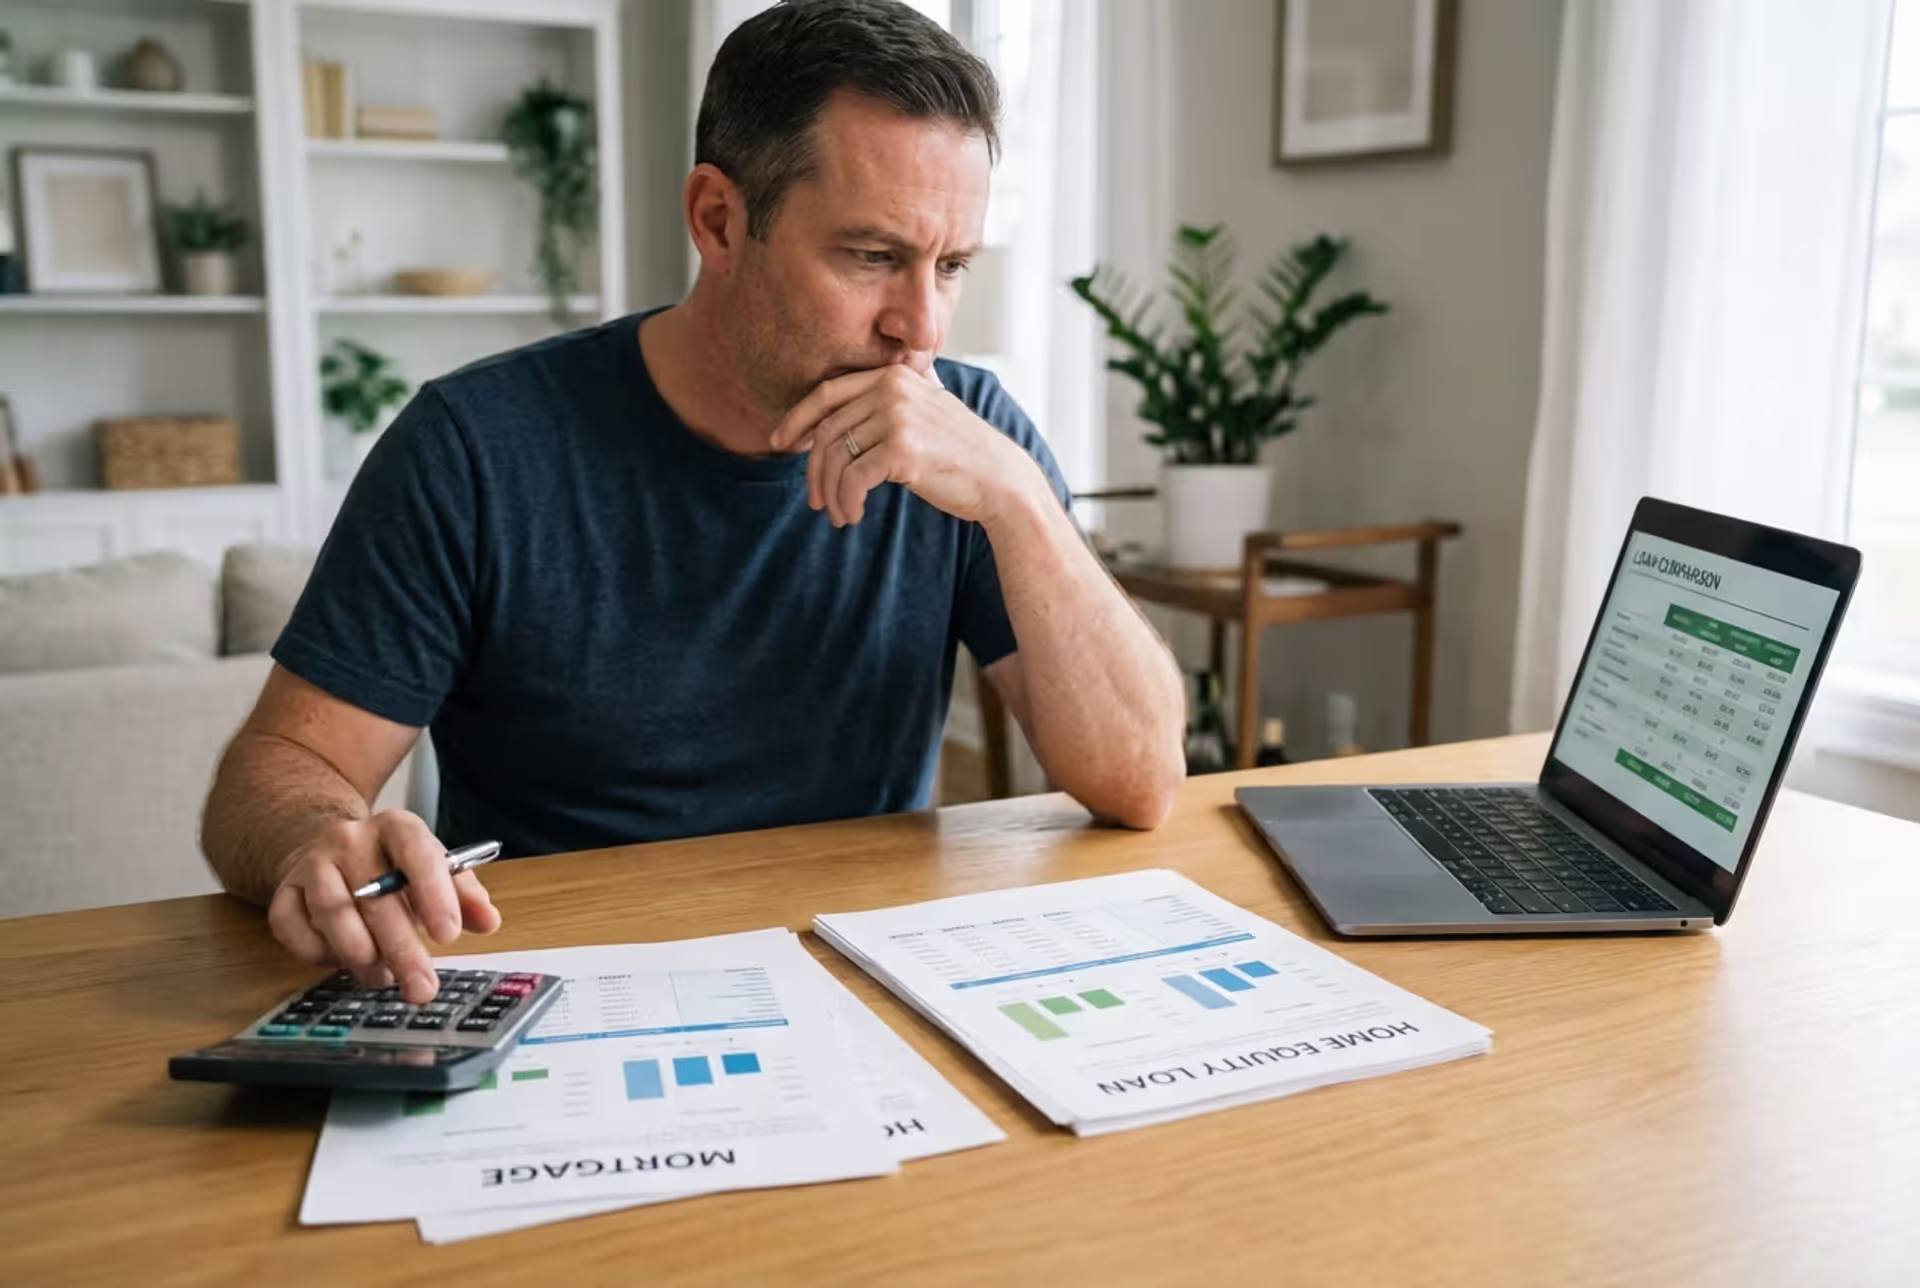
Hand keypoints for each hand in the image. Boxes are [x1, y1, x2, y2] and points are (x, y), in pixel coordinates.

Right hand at [266, 809, 500, 1003]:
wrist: (331, 851)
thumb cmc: (393, 867)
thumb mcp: (436, 870)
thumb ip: (465, 895)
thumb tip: (487, 921)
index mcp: (397, 827)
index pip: (417, 852)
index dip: (434, 894)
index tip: (448, 935)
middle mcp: (350, 838)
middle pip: (375, 895)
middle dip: (401, 948)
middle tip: (421, 986)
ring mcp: (312, 863)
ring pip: (331, 911)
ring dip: (359, 953)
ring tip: (383, 977)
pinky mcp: (283, 891)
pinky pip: (292, 926)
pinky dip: (317, 952)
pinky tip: (341, 962)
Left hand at [768, 364, 1036, 527]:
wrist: (1000, 480)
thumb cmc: (960, 453)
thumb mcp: (924, 412)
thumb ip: (888, 402)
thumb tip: (831, 418)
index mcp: (893, 375)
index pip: (828, 392)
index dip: (798, 419)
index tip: (782, 444)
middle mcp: (893, 388)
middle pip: (827, 429)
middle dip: (813, 470)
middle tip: (814, 500)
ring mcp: (898, 416)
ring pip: (836, 457)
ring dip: (830, 493)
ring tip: (838, 515)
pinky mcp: (902, 449)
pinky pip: (853, 479)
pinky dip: (847, 502)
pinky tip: (854, 516)